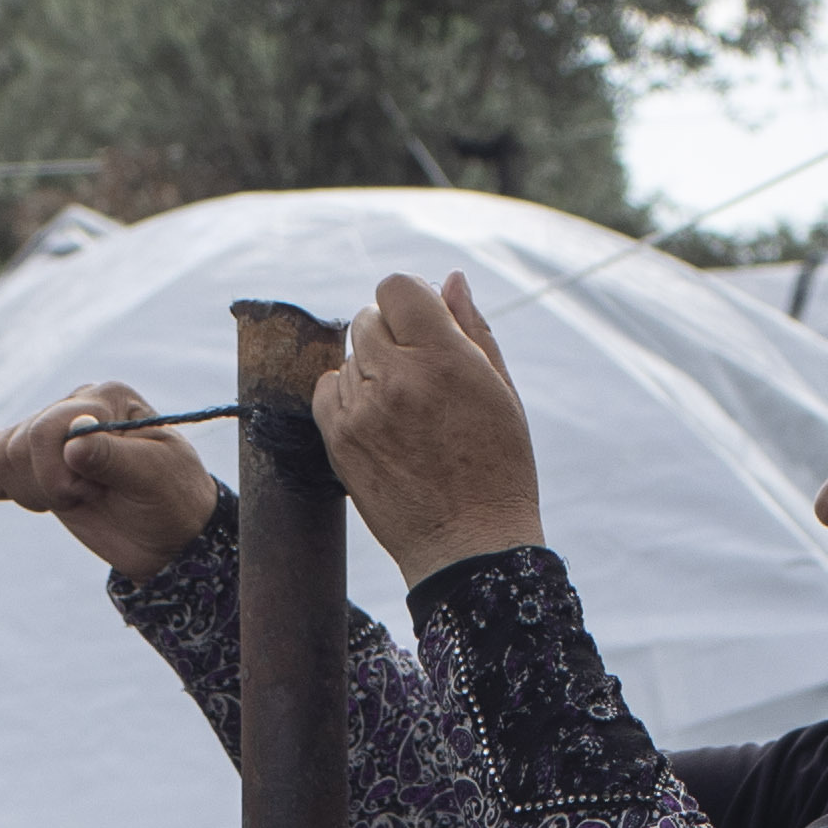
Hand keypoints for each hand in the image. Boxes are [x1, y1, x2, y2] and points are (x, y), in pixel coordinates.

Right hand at [0, 383, 219, 582]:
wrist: (168, 536)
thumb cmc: (171, 500)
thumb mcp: (154, 478)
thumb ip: (113, 457)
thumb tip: (73, 443)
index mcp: (106, 398)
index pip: (46, 427)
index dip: (58, 473)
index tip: (98, 491)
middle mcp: (74, 406)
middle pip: (18, 444)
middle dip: (49, 486)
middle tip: (90, 495)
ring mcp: (51, 433)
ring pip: (0, 455)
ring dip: (33, 491)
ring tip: (75, 497)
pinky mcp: (33, 461)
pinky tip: (39, 498)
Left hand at [317, 270, 548, 585]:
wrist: (469, 546)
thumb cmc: (499, 469)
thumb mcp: (501, 391)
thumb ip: (472, 329)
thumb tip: (448, 280)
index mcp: (444, 358)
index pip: (396, 287)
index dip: (410, 300)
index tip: (424, 324)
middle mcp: (397, 378)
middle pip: (367, 318)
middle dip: (391, 335)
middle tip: (419, 374)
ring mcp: (363, 411)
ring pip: (348, 356)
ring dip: (371, 370)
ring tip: (406, 410)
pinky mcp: (339, 441)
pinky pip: (326, 389)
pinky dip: (347, 396)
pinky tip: (378, 421)